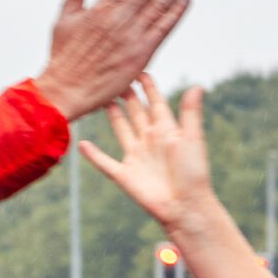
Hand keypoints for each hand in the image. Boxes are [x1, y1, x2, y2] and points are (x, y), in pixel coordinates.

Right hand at [34, 0, 195, 120]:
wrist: (66, 90)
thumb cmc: (64, 58)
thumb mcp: (64, 20)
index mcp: (101, 8)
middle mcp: (118, 18)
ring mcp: (131, 35)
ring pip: (160, 4)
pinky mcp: (141, 53)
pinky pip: (163, 28)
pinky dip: (176, 13)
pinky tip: (186, 0)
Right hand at [80, 75, 215, 231]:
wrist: (186, 206)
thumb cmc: (194, 174)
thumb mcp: (192, 139)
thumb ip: (190, 113)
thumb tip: (197, 85)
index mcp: (166, 130)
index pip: (155, 103)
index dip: (148, 87)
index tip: (139, 70)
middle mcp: (150, 140)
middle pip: (136, 112)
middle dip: (127, 95)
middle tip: (115, 78)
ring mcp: (136, 157)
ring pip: (121, 129)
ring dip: (113, 115)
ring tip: (101, 98)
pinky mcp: (125, 175)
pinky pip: (105, 162)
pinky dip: (93, 154)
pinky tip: (81, 144)